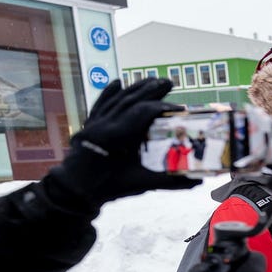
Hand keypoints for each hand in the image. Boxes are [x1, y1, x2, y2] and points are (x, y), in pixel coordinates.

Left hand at [47, 78, 199, 210]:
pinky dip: (108, 93)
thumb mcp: (139, 184)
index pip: (142, 113)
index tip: (180, 109)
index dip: (162, 108)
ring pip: (117, 99)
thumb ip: (168, 181)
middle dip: (151, 90)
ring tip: (152, 80)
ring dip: (135, 88)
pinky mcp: (89, 125)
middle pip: (130, 100)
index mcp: (116, 136)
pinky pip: (100, 104)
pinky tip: (117, 82)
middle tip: (169, 82)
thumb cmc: (107, 187)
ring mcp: (95, 122)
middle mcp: (104, 124)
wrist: (75, 191)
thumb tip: (196, 181)